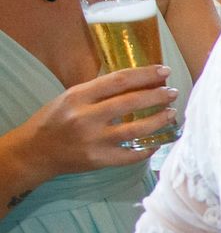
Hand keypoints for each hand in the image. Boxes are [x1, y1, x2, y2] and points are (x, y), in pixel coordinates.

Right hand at [11, 66, 177, 183]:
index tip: (164, 72)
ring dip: (159, 120)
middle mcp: (86, 117)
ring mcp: (94, 141)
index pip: (119, 80)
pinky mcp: (100, 160)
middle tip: (173, 92)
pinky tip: (159, 141)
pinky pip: (132, 154)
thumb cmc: (55, 120)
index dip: (145, 74)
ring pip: (137, 130)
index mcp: (79, 96)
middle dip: (158, 96)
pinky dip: (148, 148)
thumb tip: (138, 81)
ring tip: (171, 113)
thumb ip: (100, 91)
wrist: (35, 152)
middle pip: (132, 103)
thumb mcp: (71, 97)